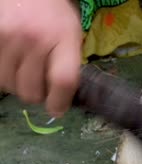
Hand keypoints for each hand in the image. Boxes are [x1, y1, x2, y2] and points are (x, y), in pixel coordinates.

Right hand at [0, 0, 82, 116]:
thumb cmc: (52, 13)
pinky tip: (12, 61)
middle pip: (32, 90)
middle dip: (36, 93)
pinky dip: (4, 73)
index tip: (57, 109)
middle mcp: (35, 38)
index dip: (59, 101)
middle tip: (39, 82)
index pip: (63, 80)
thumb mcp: (70, 33)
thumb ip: (68, 62)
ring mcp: (9, 37)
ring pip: (9, 85)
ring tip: (24, 67)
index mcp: (63, 37)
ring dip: (17, 83)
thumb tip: (62, 98)